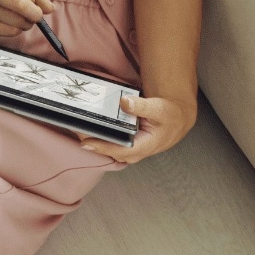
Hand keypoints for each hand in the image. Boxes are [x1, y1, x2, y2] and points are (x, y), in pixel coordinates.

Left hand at [74, 94, 195, 164]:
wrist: (178, 118)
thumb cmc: (170, 114)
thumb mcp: (158, 107)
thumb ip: (141, 106)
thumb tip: (125, 102)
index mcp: (146, 144)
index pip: (120, 150)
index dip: (102, 147)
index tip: (85, 142)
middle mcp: (138, 151)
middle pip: (111, 152)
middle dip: (94, 145)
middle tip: (76, 132)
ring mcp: (134, 150)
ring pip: (111, 151)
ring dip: (97, 144)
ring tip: (80, 131)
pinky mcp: (130, 145)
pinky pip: (114, 146)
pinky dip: (103, 141)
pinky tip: (93, 132)